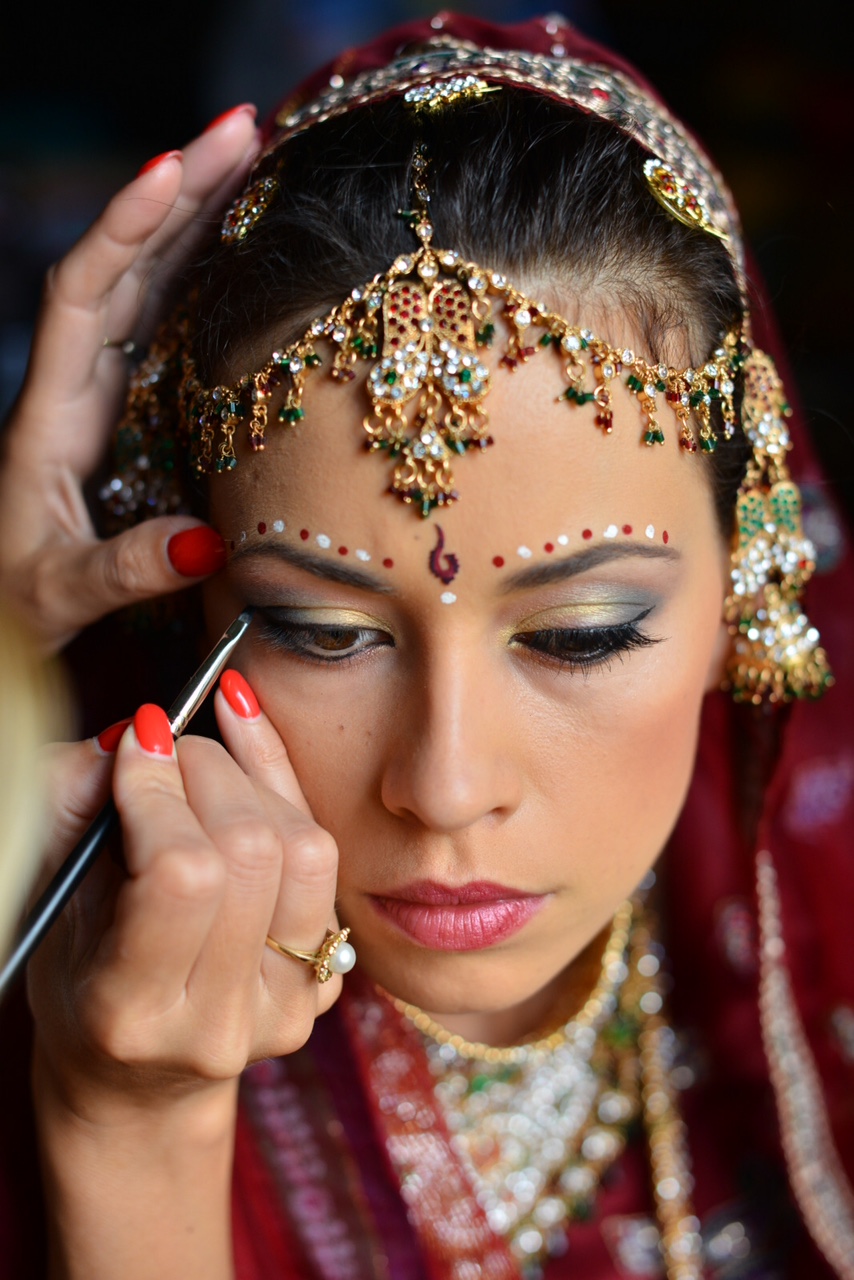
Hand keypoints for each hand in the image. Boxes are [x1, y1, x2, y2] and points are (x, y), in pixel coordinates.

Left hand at [0, 106, 258, 652]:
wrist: (2, 607)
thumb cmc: (15, 600)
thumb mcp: (60, 592)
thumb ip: (122, 570)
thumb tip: (205, 545)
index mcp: (50, 413)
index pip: (83, 294)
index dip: (126, 227)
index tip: (175, 167)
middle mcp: (73, 384)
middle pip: (123, 262)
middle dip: (179, 191)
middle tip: (244, 129)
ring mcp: (100, 389)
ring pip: (144, 280)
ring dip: (194, 216)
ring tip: (252, 159)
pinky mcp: (126, 405)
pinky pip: (160, 319)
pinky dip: (197, 271)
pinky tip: (234, 244)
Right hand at [29, 674, 341, 1122]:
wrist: (139, 1085)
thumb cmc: (79, 989)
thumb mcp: (52, 909)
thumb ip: (73, 816)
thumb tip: (128, 737)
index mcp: (133, 1012)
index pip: (182, 876)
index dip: (161, 791)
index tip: (137, 742)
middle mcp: (220, 1019)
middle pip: (252, 851)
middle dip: (208, 769)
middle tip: (168, 747)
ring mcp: (287, 1007)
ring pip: (306, 849)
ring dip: (256, 780)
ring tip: (207, 762)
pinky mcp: (329, 985)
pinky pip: (326, 864)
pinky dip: (288, 796)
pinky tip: (248, 768)